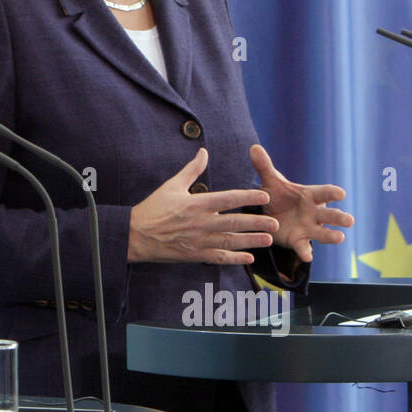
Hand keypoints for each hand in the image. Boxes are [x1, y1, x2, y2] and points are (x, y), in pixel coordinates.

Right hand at [128, 147, 277, 264]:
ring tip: (268, 239)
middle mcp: (201, 223)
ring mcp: (199, 241)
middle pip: (235, 222)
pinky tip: (249, 259)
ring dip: (251, 241)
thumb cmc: (153, 208)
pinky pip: (219, 257)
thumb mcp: (171, 185)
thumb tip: (203, 152)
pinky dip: (235, 259)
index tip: (264, 195)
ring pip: (231, 241)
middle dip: (257, 222)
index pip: (228, 199)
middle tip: (275, 222)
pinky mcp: (195, 254)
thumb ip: (191, 169)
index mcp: (197, 204)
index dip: (248, 197)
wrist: (136, 235)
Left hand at [249, 144, 353, 261]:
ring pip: (323, 233)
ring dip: (331, 235)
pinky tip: (308, 257)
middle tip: (349, 220)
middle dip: (340, 217)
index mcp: (309, 196)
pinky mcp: (298, 241)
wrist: (270, 214)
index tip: (341, 193)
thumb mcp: (270, 182)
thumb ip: (264, 166)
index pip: (324, 193)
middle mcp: (314, 213)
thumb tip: (253, 147)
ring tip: (340, 237)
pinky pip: (304, 248)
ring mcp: (308, 228)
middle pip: (330, 215)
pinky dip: (306, 252)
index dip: (332, 193)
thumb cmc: (278, 195)